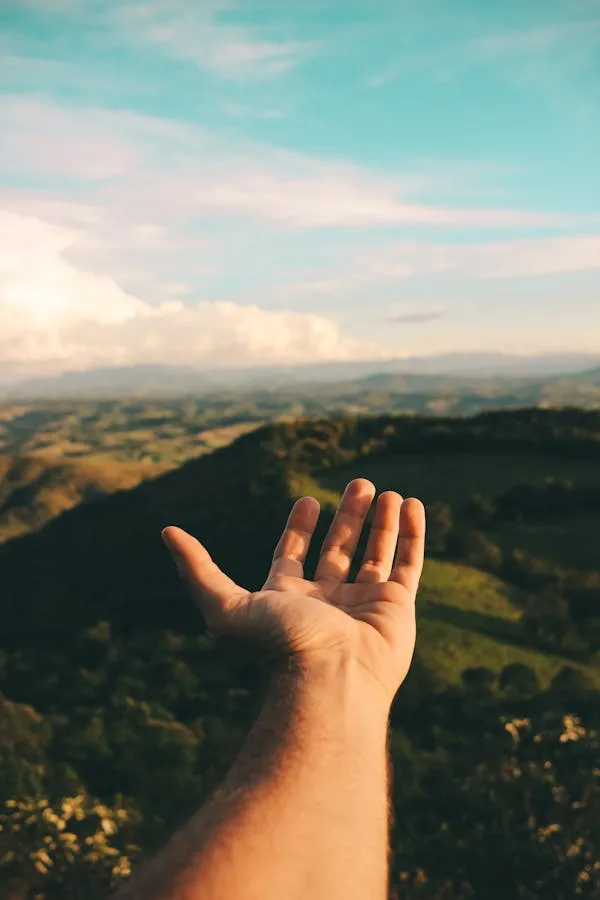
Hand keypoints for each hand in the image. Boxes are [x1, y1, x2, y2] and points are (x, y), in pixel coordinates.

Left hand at [162, 479, 424, 703]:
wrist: (331, 682)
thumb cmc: (279, 646)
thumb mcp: (226, 604)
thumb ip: (198, 568)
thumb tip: (167, 532)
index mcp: (291, 599)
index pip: (296, 556)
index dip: (300, 528)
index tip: (308, 500)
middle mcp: (328, 601)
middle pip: (339, 549)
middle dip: (348, 516)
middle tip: (359, 483)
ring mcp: (365, 604)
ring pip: (375, 553)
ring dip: (380, 522)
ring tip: (386, 490)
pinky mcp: (398, 607)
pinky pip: (408, 563)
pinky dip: (411, 534)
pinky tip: (412, 506)